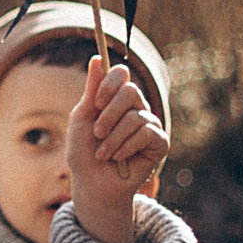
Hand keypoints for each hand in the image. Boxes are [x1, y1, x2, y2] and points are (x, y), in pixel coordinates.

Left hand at [67, 56, 168, 242]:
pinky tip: (119, 158)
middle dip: (108, 114)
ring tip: (105, 153)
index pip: (121, 73)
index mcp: (115, 99)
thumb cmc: (84, 152)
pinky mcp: (159, 143)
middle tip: (98, 133)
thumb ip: (92, 89)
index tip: (96, 101)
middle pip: (130, 92)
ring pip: (135, 117)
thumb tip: (97, 58)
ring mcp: (149, 124)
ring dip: (113, 138)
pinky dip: (127, 147)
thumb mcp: (82, 118)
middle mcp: (135, 108)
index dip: (110, 83)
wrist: (93, 184)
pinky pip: (147, 133)